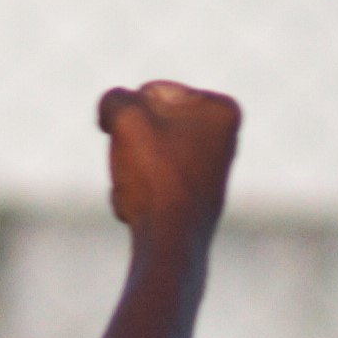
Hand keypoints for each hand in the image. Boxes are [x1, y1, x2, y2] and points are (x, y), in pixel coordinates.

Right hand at [96, 80, 239, 242]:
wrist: (169, 245)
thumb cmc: (156, 178)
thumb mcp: (126, 118)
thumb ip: (115, 100)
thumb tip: (114, 117)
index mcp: (222, 110)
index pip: (152, 92)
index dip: (131, 116)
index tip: (142, 144)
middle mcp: (223, 140)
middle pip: (149, 124)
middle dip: (131, 146)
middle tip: (137, 170)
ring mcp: (208, 172)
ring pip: (145, 155)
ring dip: (129, 170)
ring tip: (138, 193)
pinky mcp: (191, 200)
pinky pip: (150, 184)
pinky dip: (137, 194)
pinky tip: (140, 211)